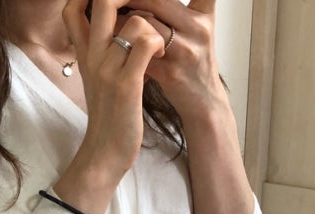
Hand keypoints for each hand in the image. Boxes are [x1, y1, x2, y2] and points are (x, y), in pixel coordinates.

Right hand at [63, 0, 165, 176]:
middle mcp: (92, 57)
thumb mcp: (98, 81)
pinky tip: (159, 57)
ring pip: (135, 20)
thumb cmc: (108, 117)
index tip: (117, 8)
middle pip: (102, 0)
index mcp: (84, 55)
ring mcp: (108, 70)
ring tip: (156, 45)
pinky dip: (158, 43)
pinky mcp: (126, 85)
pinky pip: (146, 44)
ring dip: (153, 26)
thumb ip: (102, 55)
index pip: (72, 8)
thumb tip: (118, 32)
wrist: (104, 153)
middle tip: (144, 15)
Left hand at [119, 0, 227, 121]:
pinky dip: (123, 44)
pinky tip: (113, 44)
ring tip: (111, 22)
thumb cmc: (194, 62)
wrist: (203, 102)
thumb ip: (178, 10)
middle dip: (130, 0)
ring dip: (123, 21)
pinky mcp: (169, 73)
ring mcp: (184, 52)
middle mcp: (197, 30)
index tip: (144, 0)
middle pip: (157, 0)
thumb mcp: (198, 29)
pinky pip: (138, 52)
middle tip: (112, 4)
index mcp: (203, 15)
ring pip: (145, 24)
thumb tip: (144, 3)